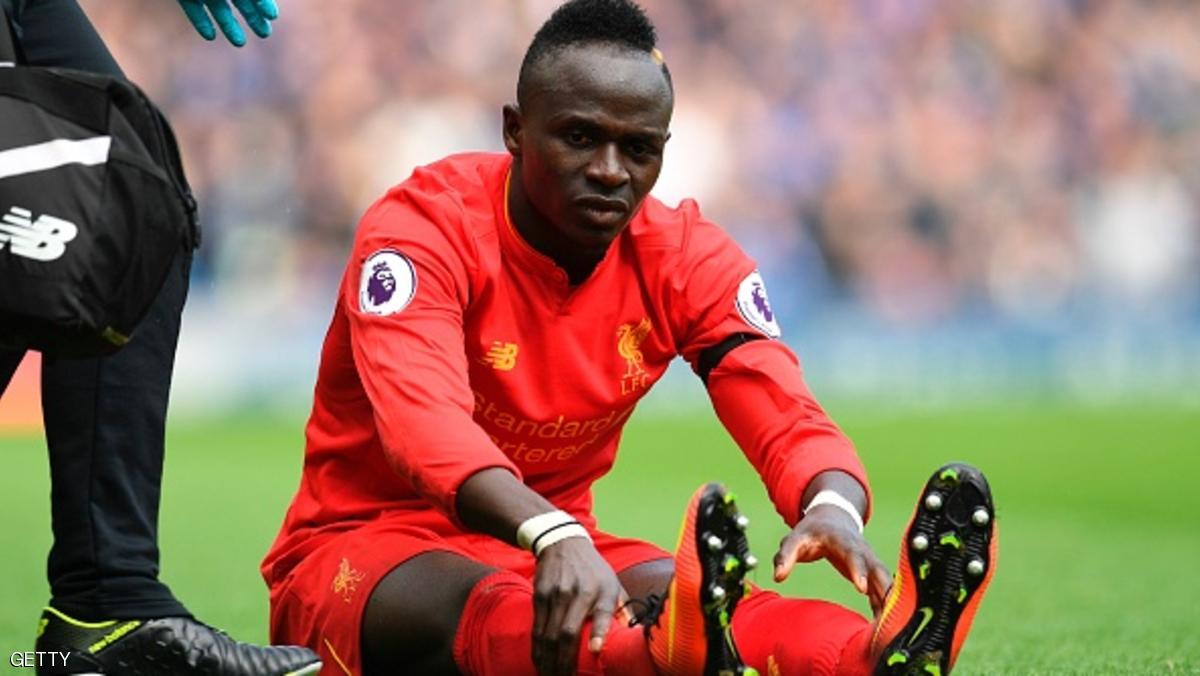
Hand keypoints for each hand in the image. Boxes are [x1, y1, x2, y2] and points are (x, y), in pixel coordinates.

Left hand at [176, 0, 278, 46]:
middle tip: (265, 34)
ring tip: (240, 43)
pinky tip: (210, 36)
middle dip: (253, 17)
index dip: (262, 3)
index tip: (271, 16)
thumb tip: (256, 1)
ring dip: (229, 25)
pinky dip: (200, 21)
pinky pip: (193, 8)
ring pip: (218, 8)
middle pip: (241, 1)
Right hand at [532, 537, 623, 674]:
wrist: (563, 543)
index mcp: (600, 590)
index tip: (594, 651)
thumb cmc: (593, 569)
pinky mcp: (540, 596)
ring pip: (548, 635)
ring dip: (548, 661)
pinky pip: (537, 628)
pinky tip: (541, 662)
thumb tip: (635, 638)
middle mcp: (576, 593)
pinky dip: (538, 649)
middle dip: (564, 663)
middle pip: (566, 634)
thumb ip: (621, 610)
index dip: (598, 633)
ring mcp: (555, 594)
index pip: (601, 613)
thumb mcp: (613, 584)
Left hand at [774, 504, 891, 614]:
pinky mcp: (871, 572)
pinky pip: (882, 589)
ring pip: (884, 581)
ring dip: (889, 601)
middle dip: (884, 588)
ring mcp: (869, 561)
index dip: (858, 570)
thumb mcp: (795, 538)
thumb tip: (778, 577)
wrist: (833, 518)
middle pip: (876, 569)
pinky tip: (886, 625)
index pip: (853, 555)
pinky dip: (885, 605)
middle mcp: (862, 550)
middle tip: (887, 611)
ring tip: (891, 625)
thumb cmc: (812, 531)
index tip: (861, 588)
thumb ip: (785, 555)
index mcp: (842, 540)